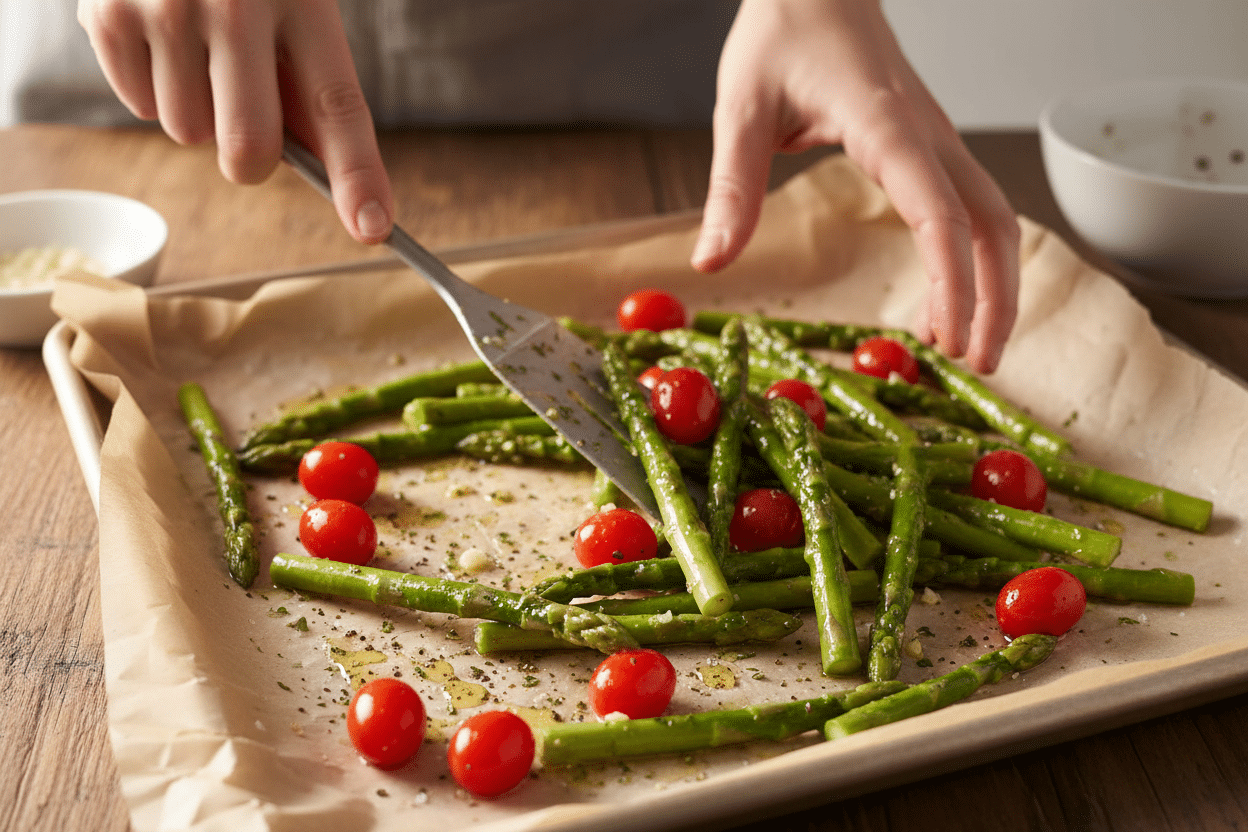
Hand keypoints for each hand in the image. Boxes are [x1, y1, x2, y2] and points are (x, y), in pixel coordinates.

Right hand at [78, 0, 392, 243]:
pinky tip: (160, 35)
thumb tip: (326, 169)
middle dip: (252, 159)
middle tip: (246, 117)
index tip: (373, 226)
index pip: (337, 106)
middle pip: (249, 148)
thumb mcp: (294, 0)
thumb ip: (308, 78)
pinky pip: (140, 106)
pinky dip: (153, 86)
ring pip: (189, 134)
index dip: (358, 175)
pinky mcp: (106, 15)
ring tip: (197, 47)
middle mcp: (235, 4)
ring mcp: (165, 9)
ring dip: (198, 112)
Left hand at [692, 0, 1018, 372]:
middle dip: (996, 297)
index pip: (939, 212)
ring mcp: (937, 140)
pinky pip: (971, 207)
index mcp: (887, 126)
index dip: (953, 279)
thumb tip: (711, 263)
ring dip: (996, 282)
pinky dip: (974, 258)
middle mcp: (928, 136)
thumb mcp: (740, 108)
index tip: (948, 335)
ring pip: (994, 217)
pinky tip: (949, 295)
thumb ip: (732, 188)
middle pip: (993, 223)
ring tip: (969, 346)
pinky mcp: (930, 146)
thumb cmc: (780, 33)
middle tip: (975, 365)